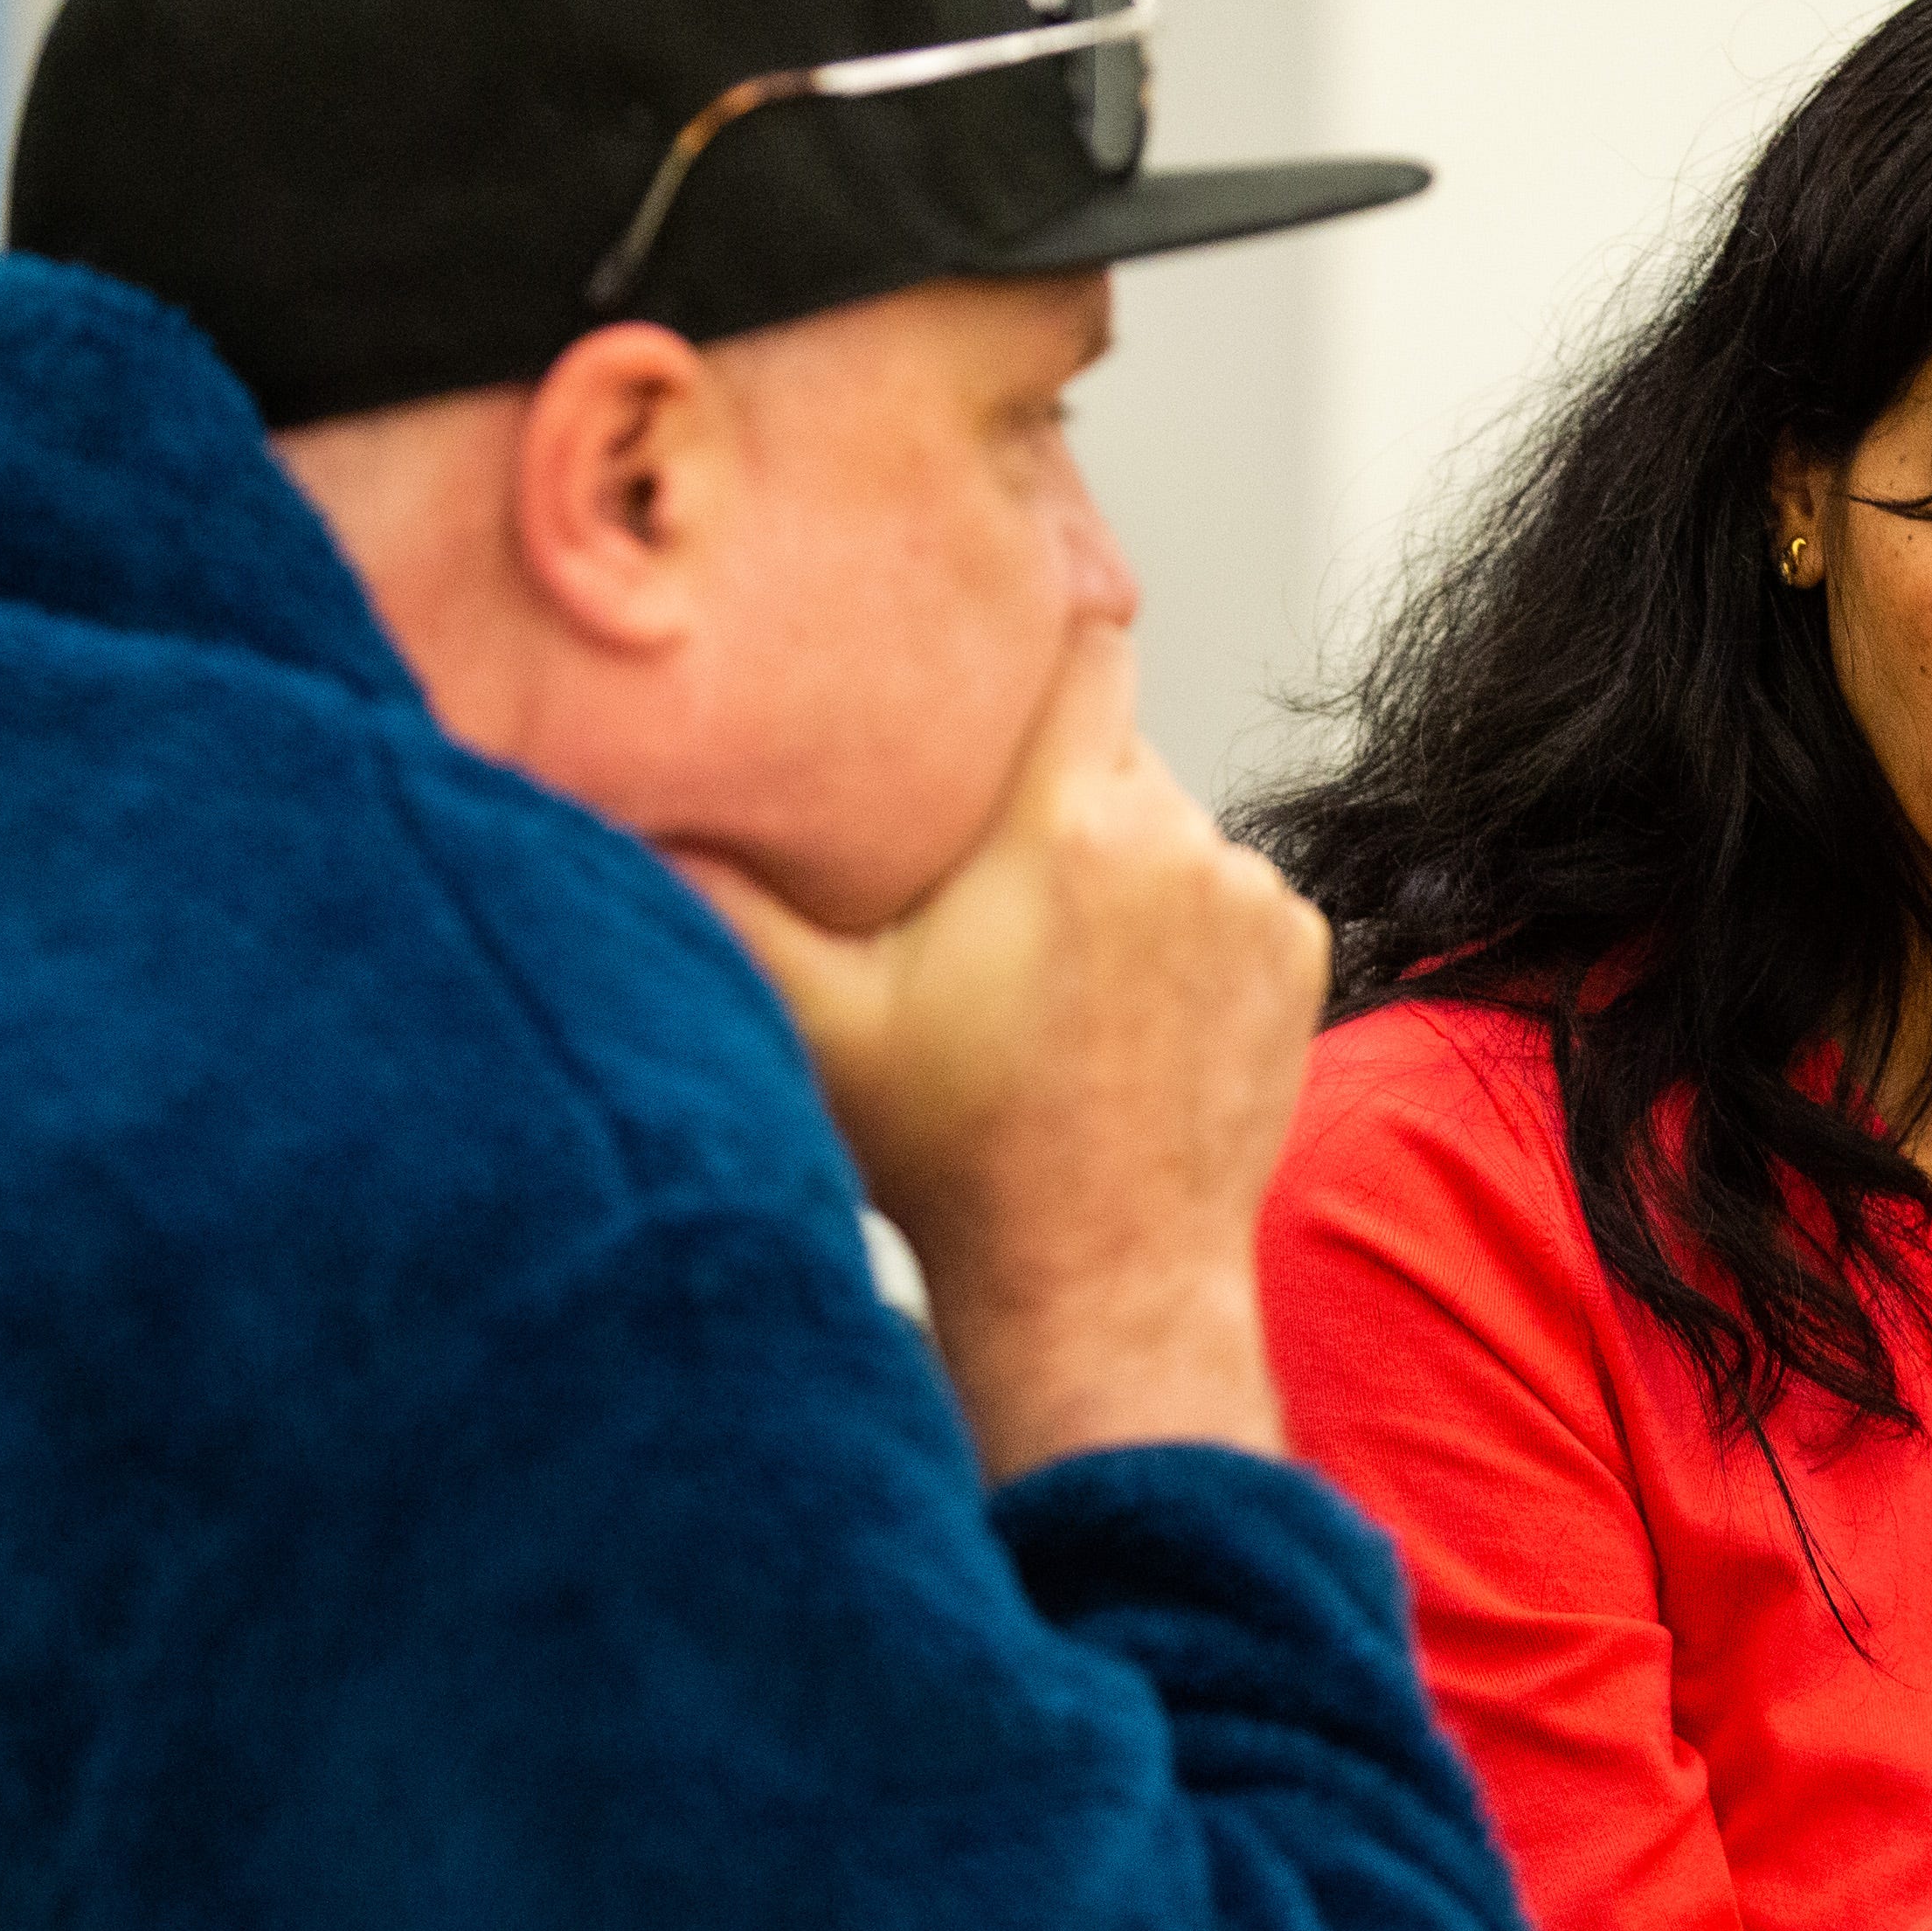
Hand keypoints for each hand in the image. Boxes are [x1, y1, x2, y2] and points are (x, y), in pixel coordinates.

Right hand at [668, 627, 1330, 1476]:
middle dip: (1051, 795)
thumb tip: (629, 808)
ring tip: (1051, 971)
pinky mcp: (1302, 955)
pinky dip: (1186, 930)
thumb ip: (726, 901)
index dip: (1037, 645)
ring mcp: (1254, 899)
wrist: (1100, 1285)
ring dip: (1120, 868)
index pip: (1083, 645)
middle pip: (1110, 751)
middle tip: (982, 885)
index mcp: (1067, 821)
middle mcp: (1181, 837)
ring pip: (1171, 828)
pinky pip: (1231, 897)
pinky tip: (1122, 1011)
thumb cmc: (954, 1159)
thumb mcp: (818, 1024)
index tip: (989, 669)